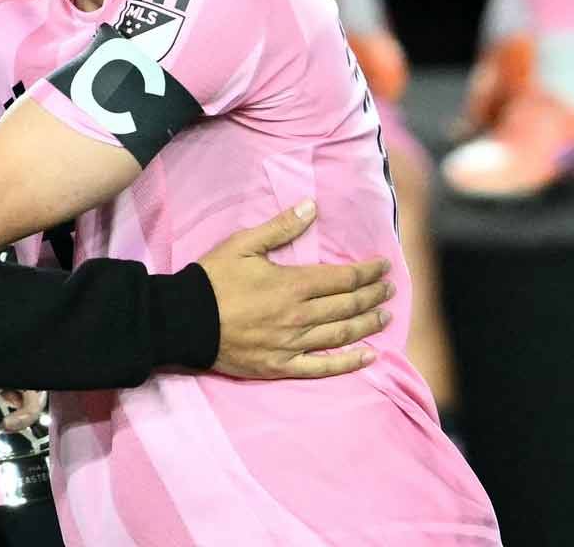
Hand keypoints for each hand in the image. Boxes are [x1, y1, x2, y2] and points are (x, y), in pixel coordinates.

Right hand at [198, 200, 394, 378]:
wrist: (183, 319)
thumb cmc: (212, 279)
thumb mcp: (243, 244)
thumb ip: (280, 227)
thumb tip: (311, 206)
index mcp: (292, 284)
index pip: (342, 278)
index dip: (367, 272)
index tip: (383, 267)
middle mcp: (299, 316)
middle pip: (347, 305)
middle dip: (373, 295)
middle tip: (390, 289)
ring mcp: (292, 344)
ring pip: (341, 334)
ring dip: (368, 324)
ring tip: (385, 316)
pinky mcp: (281, 365)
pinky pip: (322, 367)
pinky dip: (349, 363)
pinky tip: (369, 357)